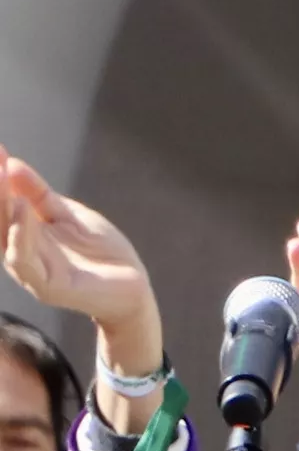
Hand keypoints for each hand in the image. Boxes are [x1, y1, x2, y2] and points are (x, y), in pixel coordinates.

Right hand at [1, 152, 164, 416]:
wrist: (134, 288)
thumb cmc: (100, 252)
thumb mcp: (68, 215)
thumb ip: (39, 194)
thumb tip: (10, 162)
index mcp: (21, 236)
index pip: (0, 206)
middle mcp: (19, 253)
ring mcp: (31, 272)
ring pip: (5, 238)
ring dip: (1, 207)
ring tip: (1, 177)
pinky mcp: (47, 288)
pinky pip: (26, 261)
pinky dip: (22, 235)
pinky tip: (23, 209)